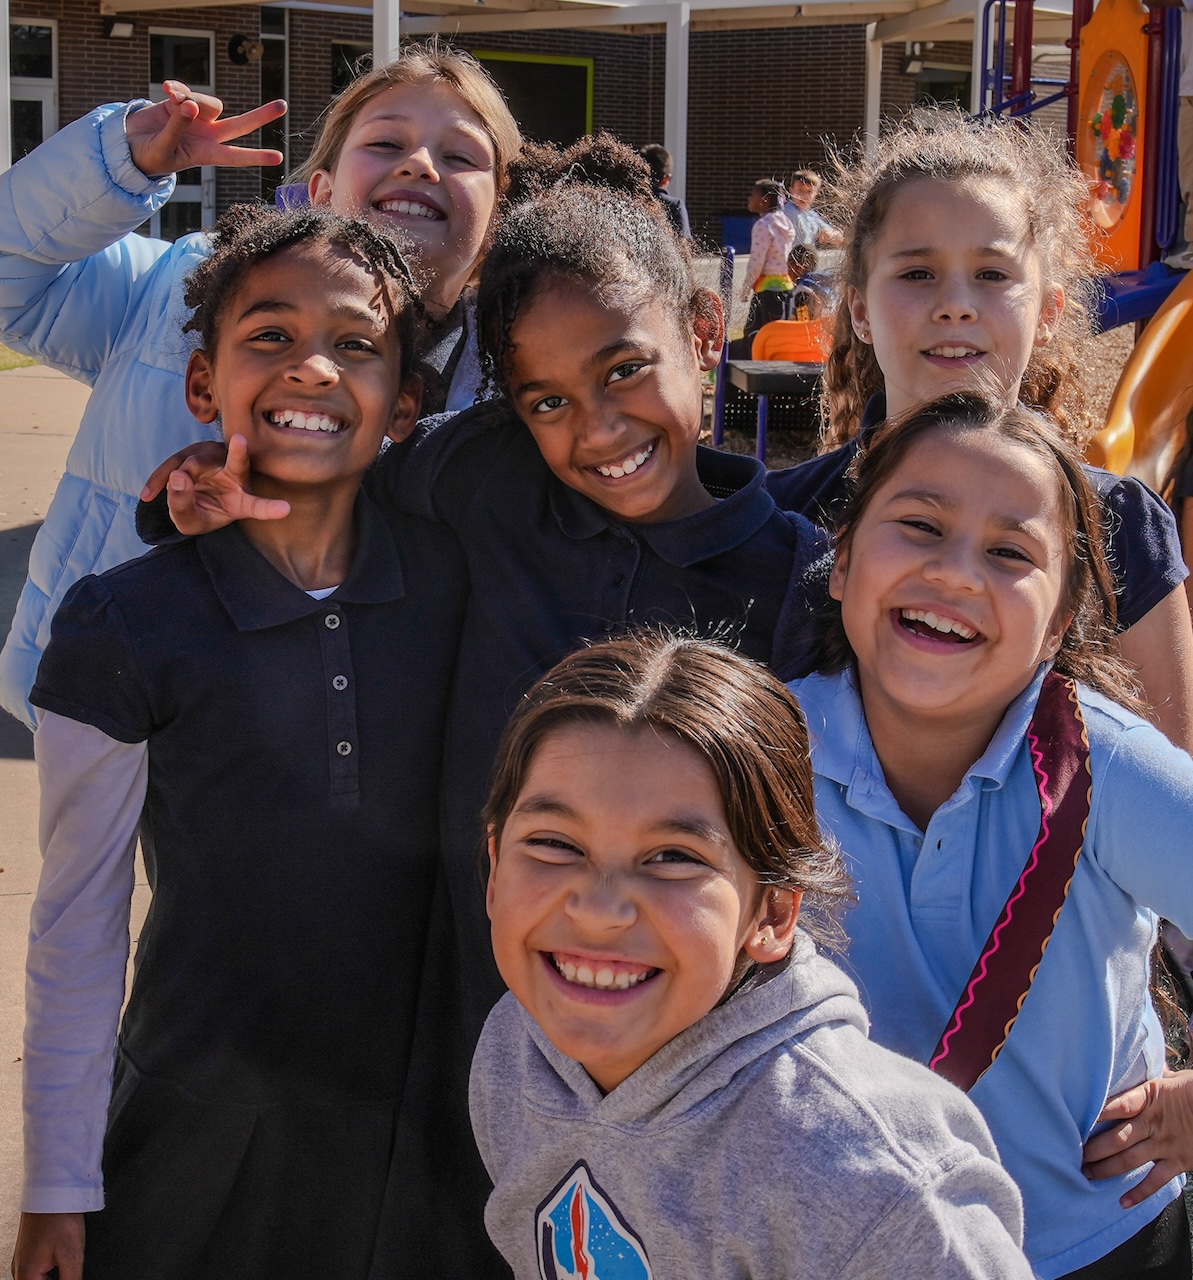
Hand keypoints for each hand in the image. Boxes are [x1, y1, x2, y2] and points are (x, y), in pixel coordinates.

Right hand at [11, 1211, 84, 1279]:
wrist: (53, 1190)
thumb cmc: (60, 1218)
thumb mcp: (72, 1255)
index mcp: (26, 1277)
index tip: (72, 1276)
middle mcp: (19, 1271)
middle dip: (60, 1279)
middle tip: (71, 1269)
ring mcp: (23, 1261)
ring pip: (40, 1278)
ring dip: (55, 1276)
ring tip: (67, 1263)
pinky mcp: (29, 1251)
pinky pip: (39, 1270)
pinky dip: (51, 1271)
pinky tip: (63, 1261)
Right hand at [127, 81, 285, 178]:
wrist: (129, 143)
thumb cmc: (149, 156)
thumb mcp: (163, 148)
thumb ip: (176, 128)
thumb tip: (189, 105)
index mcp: (206, 154)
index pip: (235, 156)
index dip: (256, 156)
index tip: (278, 157)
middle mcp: (208, 135)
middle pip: (240, 124)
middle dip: (261, 115)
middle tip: (283, 105)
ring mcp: (197, 117)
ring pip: (209, 102)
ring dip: (192, 97)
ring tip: (170, 99)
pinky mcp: (183, 101)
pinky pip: (187, 89)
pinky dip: (177, 87)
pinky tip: (166, 89)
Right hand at [141, 436, 289, 534]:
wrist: (186, 499)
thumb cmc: (198, 513)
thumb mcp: (190, 522)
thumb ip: (184, 507)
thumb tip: (177, 477)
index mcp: (242, 499)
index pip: (257, 505)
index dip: (269, 508)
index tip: (286, 510)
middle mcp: (234, 475)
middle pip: (237, 464)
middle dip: (238, 453)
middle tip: (239, 441)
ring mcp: (216, 459)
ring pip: (195, 464)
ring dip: (178, 479)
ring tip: (164, 499)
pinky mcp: (195, 451)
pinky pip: (175, 462)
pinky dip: (159, 479)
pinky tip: (148, 495)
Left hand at [1082, 1069, 1192, 1206]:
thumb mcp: (1173, 1077)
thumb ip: (1152, 1075)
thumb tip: (1139, 1057)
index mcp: (1149, 1098)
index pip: (1118, 1105)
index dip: (1097, 1113)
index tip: (1074, 1120)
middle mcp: (1154, 1123)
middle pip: (1117, 1138)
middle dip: (1093, 1149)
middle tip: (1072, 1155)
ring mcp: (1165, 1144)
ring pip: (1130, 1160)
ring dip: (1106, 1169)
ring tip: (1086, 1174)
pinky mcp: (1178, 1162)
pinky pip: (1156, 1180)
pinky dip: (1139, 1193)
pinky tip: (1122, 1202)